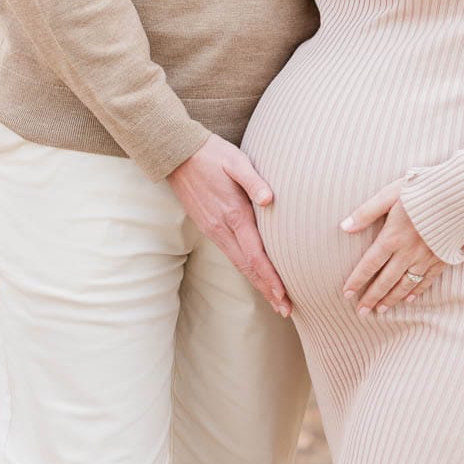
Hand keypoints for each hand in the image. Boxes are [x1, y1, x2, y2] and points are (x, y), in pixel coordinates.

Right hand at [168, 135, 291, 316]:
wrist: (178, 153)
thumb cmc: (212, 154)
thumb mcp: (235, 160)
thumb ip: (253, 180)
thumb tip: (270, 199)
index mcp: (233, 213)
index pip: (255, 254)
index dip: (271, 277)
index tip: (284, 296)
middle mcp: (222, 227)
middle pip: (247, 266)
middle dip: (267, 289)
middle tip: (286, 309)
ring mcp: (213, 228)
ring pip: (238, 263)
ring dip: (257, 282)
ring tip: (274, 299)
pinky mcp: (208, 225)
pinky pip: (230, 253)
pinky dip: (245, 268)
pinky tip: (253, 272)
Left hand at [340, 178, 445, 314]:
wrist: (458, 193)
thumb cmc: (421, 189)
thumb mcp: (389, 195)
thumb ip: (366, 212)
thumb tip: (344, 226)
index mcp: (392, 237)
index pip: (369, 264)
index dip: (357, 280)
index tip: (347, 294)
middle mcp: (408, 252)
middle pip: (386, 280)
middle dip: (372, 297)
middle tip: (361, 312)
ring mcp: (426, 258)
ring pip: (405, 284)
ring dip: (391, 298)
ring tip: (381, 309)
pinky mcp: (442, 258)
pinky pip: (427, 280)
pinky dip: (416, 291)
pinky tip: (408, 299)